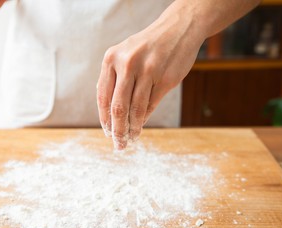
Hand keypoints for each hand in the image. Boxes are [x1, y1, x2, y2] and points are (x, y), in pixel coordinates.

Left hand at [97, 2, 204, 149]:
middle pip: (118, 107)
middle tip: (119, 144)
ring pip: (136, 109)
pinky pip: (151, 104)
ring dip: (133, 128)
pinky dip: (145, 118)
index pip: (103, 96)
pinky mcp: (166, 79)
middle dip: (117, 130)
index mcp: (112, 59)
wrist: (179, 28)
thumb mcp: (125, 56)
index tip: (107, 133)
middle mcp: (127, 64)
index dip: (104, 119)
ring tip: (131, 138)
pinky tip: (141, 126)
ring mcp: (148, 71)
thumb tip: (111, 116)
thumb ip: (116, 81)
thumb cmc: (148, 47)